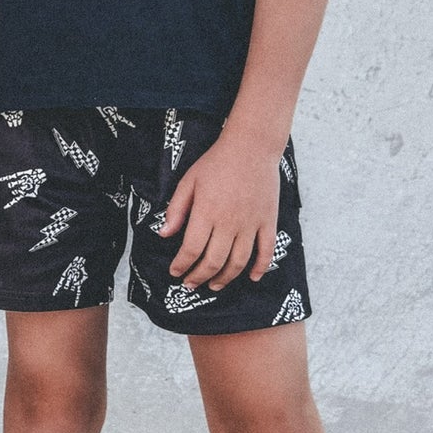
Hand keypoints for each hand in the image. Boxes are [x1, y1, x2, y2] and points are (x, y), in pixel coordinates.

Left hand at [158, 129, 281, 289]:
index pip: (191, 249)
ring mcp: (251, 224)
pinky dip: (260, 268)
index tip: (175, 272)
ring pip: (238, 262)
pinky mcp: (268, 221)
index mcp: (206, 212)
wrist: (252, 147)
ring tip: (214, 285)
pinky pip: (266, 251)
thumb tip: (164, 235)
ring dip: (225, 278)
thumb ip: (176, 210)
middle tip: (191, 284)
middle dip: (199, 277)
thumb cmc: (216, 163)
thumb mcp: (188, 182)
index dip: (182, 265)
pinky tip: (251, 278)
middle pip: (213, 261)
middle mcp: (229, 222)